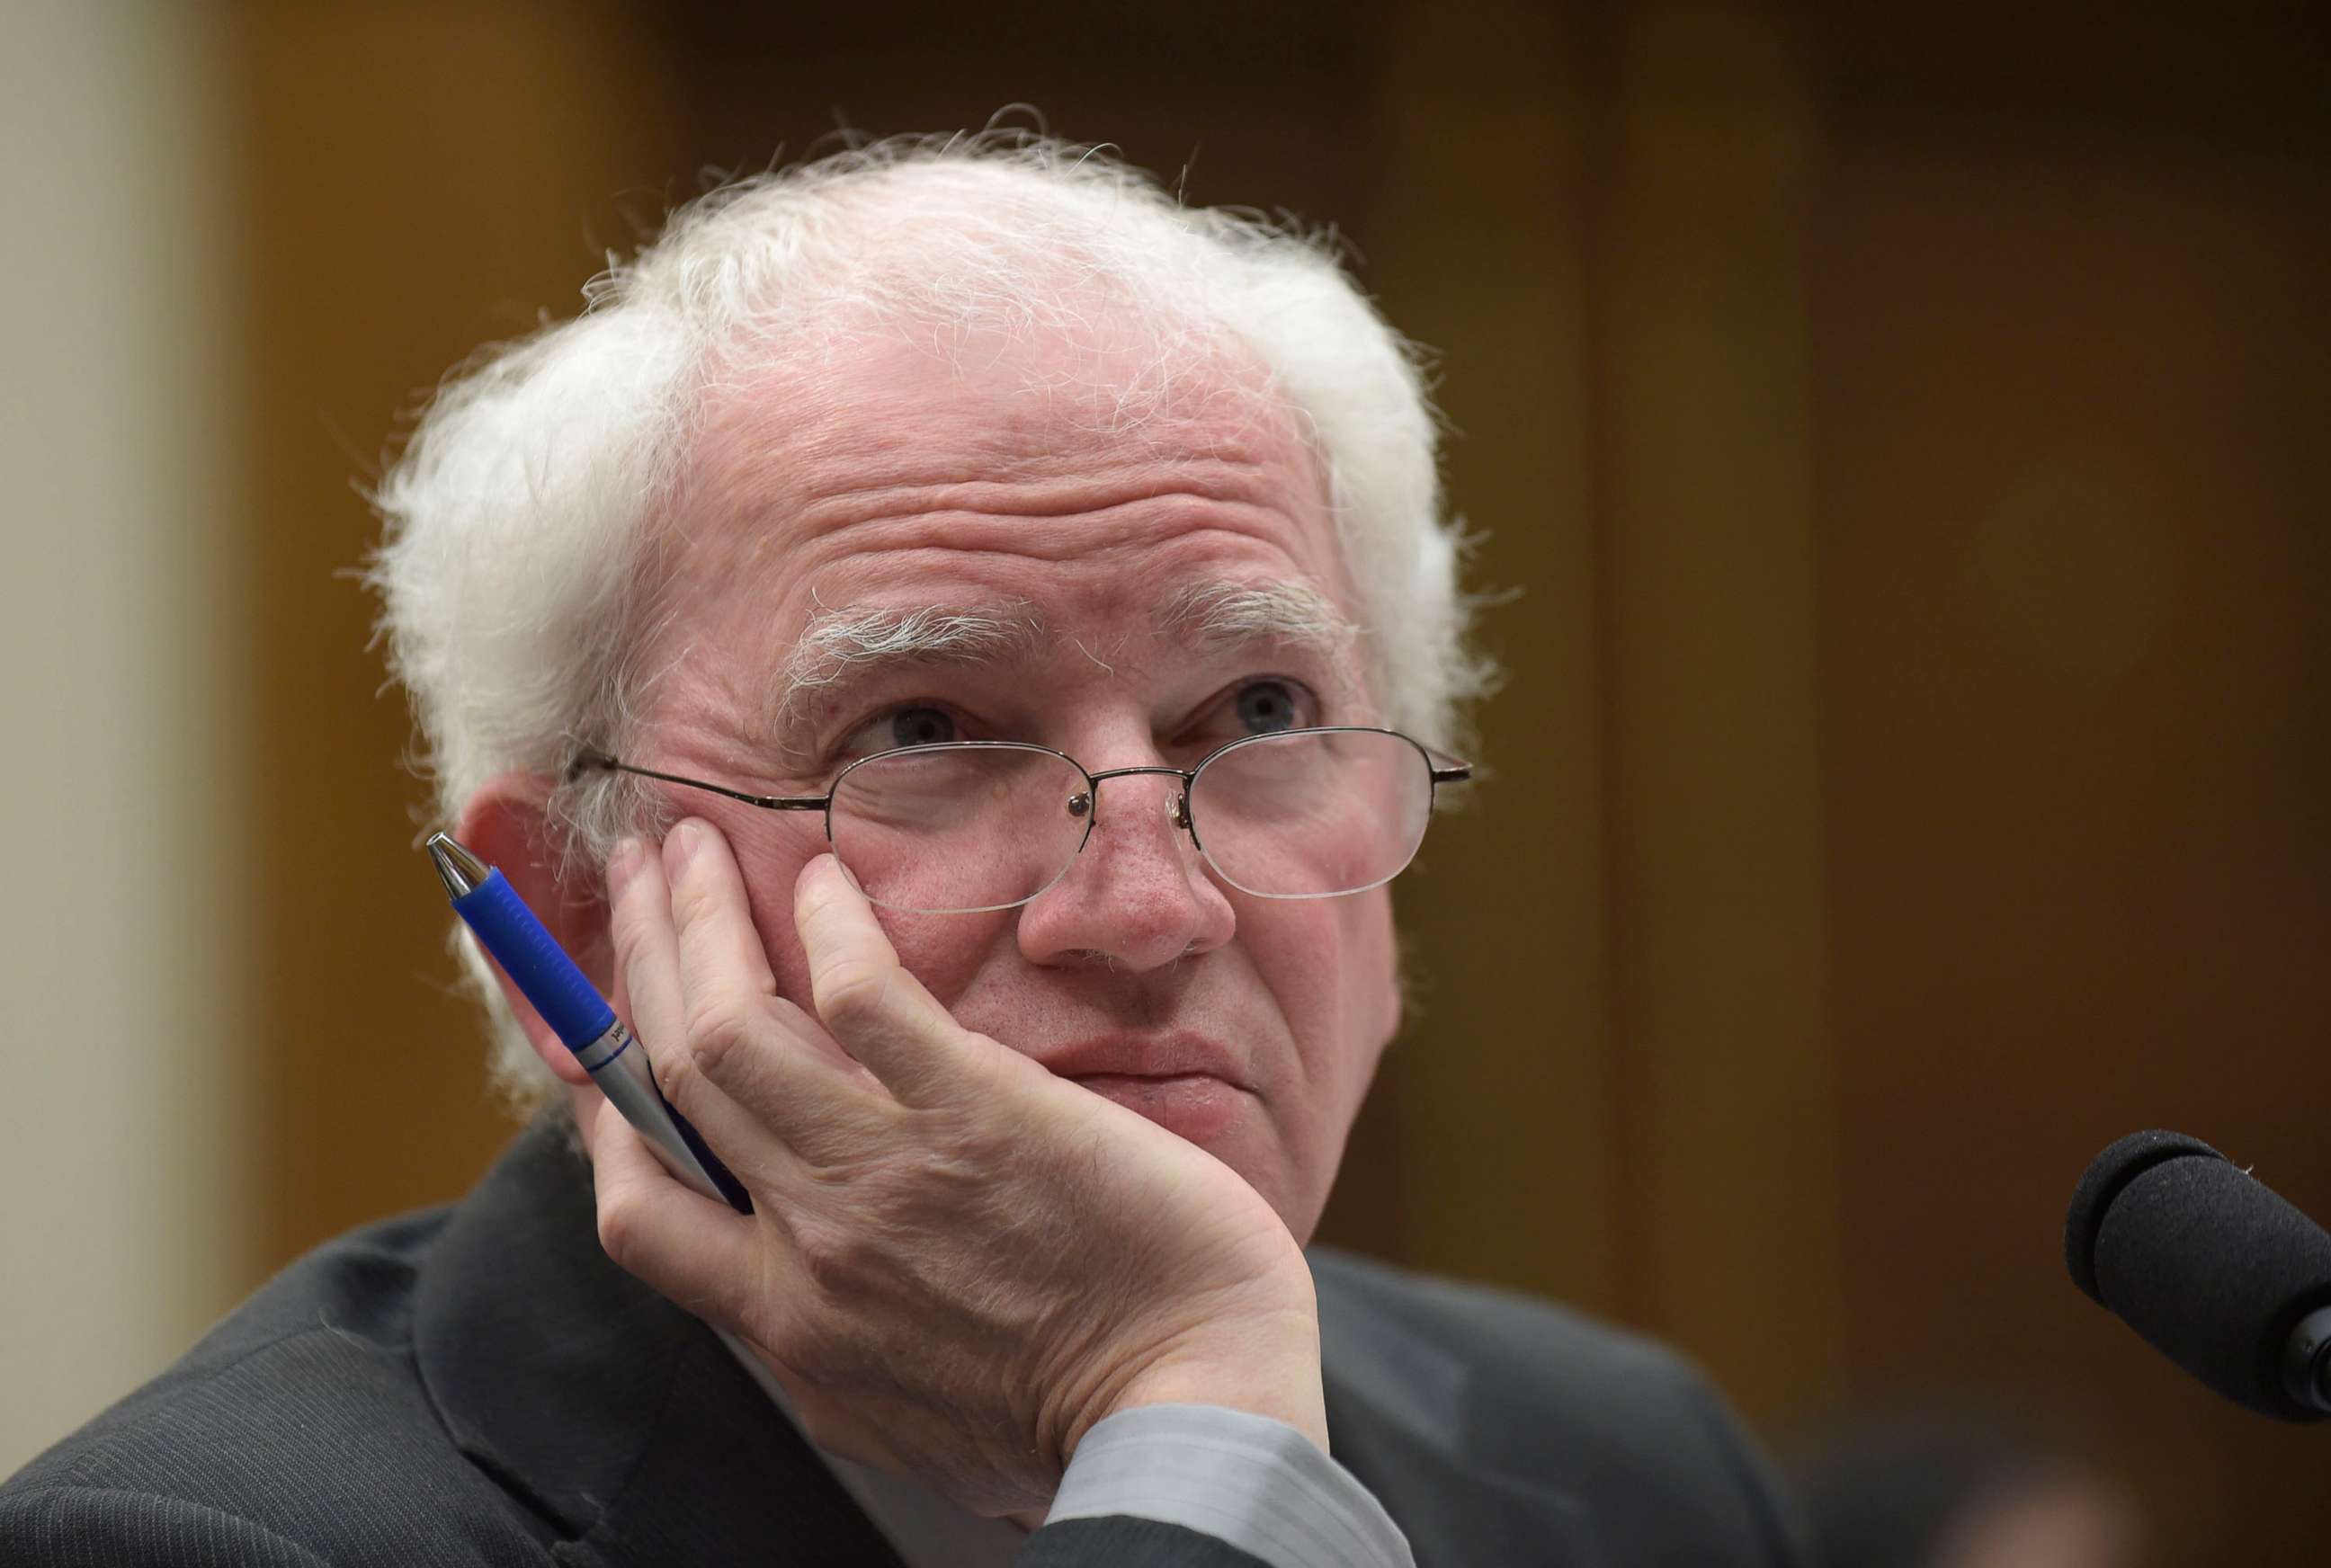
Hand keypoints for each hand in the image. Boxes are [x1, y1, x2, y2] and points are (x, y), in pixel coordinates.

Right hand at [585, 818, 1325, 1516]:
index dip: (602, 1108)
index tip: (599, 1035)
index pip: (639, 1204)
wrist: (1189, 1419)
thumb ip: (835, 1349)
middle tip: (634, 878)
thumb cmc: (1074, 1429)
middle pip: (669, 1078)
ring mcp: (883, 1171)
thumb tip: (804, 1299)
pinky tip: (825, 881)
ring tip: (689, 844)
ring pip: (731, 1025)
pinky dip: (827, 927)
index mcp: (785, 1324)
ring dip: (693, 920)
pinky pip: (866, 998)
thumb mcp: (904, 1421)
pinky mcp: (978, 1112)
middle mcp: (805, 1244)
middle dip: (634, 962)